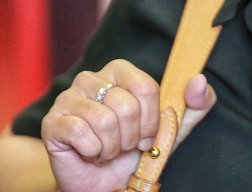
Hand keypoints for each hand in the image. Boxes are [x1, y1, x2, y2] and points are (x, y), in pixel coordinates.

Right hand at [40, 59, 216, 191]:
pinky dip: (93, 152)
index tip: (147, 136)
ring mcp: (68, 98)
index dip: (151, 121)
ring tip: (107, 150)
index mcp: (120, 71)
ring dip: (112, 147)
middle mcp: (91, 78)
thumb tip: (199, 80)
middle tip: (123, 146)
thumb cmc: (136, 152)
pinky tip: (90, 153)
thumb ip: (196, 104)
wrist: (103, 184)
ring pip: (105, 120)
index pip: (147, 88)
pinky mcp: (52, 122)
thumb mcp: (174, 129)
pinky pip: (81, 133)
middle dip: (131, 137)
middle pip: (127, 106)